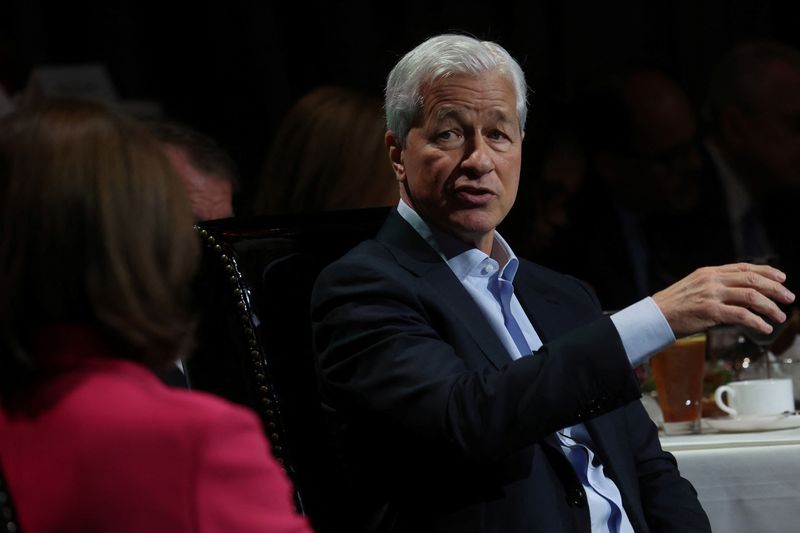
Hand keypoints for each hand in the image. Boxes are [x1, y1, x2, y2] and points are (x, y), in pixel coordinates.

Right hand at [652, 263, 794, 337]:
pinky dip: (757, 322)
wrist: (655, 316)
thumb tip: (740, 294)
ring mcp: (711, 295)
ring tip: (779, 316)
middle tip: (789, 298)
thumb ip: (715, 287)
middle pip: (753, 280)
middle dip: (775, 289)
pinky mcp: (710, 311)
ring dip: (770, 307)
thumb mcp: (695, 288)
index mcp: (709, 272)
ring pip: (751, 296)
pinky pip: (742, 315)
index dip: (767, 271)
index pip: (745, 267)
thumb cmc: (674, 306)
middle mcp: (712, 280)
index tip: (782, 278)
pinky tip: (764, 328)